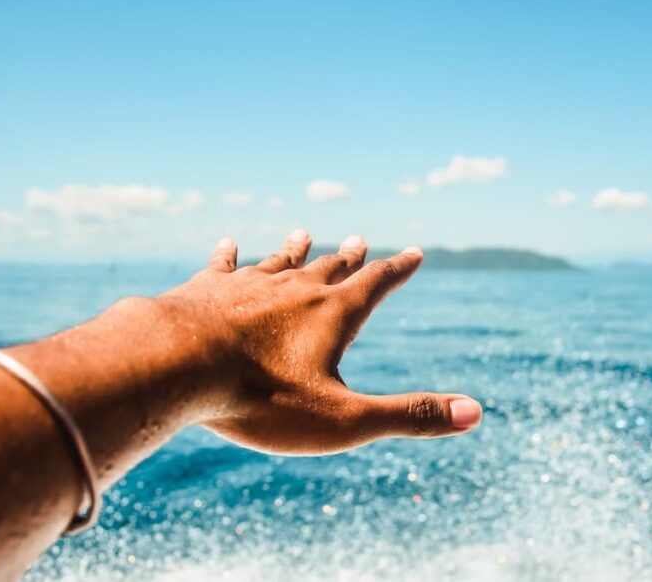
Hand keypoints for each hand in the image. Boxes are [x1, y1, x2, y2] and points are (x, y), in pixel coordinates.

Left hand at [162, 229, 481, 454]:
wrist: (175, 365)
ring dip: (295, 249)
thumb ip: (409, 415)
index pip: (377, 283)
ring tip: (304, 233)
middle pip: (331, 268)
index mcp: (333, 315)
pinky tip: (226, 244)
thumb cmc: (262, 399)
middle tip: (361, 239)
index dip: (398, 269)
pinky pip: (223, 266)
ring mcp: (248, 286)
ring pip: (279, 262)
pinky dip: (229, 255)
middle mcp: (295, 289)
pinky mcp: (205, 291)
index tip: (414, 251)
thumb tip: (476, 412)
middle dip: (350, 257)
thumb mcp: (344, 419)